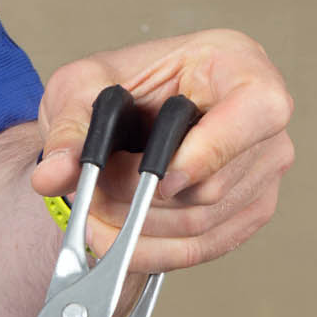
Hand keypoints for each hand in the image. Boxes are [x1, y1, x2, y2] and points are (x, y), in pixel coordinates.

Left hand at [32, 29, 294, 271]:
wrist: (124, 121)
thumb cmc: (123, 91)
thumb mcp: (81, 89)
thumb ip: (68, 128)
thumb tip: (53, 174)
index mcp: (235, 63)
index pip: (257, 110)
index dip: (211, 152)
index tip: (160, 180)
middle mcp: (262, 119)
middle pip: (216, 184)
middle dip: (142, 202)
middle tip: (92, 198)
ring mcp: (262, 170)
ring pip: (203, 224)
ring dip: (138, 230)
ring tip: (95, 215)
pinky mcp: (248, 210)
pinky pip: (204, 248)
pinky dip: (153, 252)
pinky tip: (117, 241)